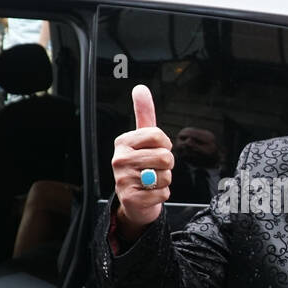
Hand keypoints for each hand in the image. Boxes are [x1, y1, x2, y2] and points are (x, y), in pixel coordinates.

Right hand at [111, 85, 173, 240]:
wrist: (134, 200)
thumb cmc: (141, 166)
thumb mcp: (143, 138)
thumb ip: (144, 113)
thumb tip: (140, 88)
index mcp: (123, 142)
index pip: (159, 136)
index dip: (165, 145)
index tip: (156, 150)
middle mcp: (119, 159)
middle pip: (165, 157)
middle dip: (167, 165)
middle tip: (154, 168)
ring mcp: (123, 180)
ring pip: (165, 176)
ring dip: (164, 180)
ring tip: (151, 181)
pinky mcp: (131, 198)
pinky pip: (163, 193)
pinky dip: (161, 194)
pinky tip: (149, 193)